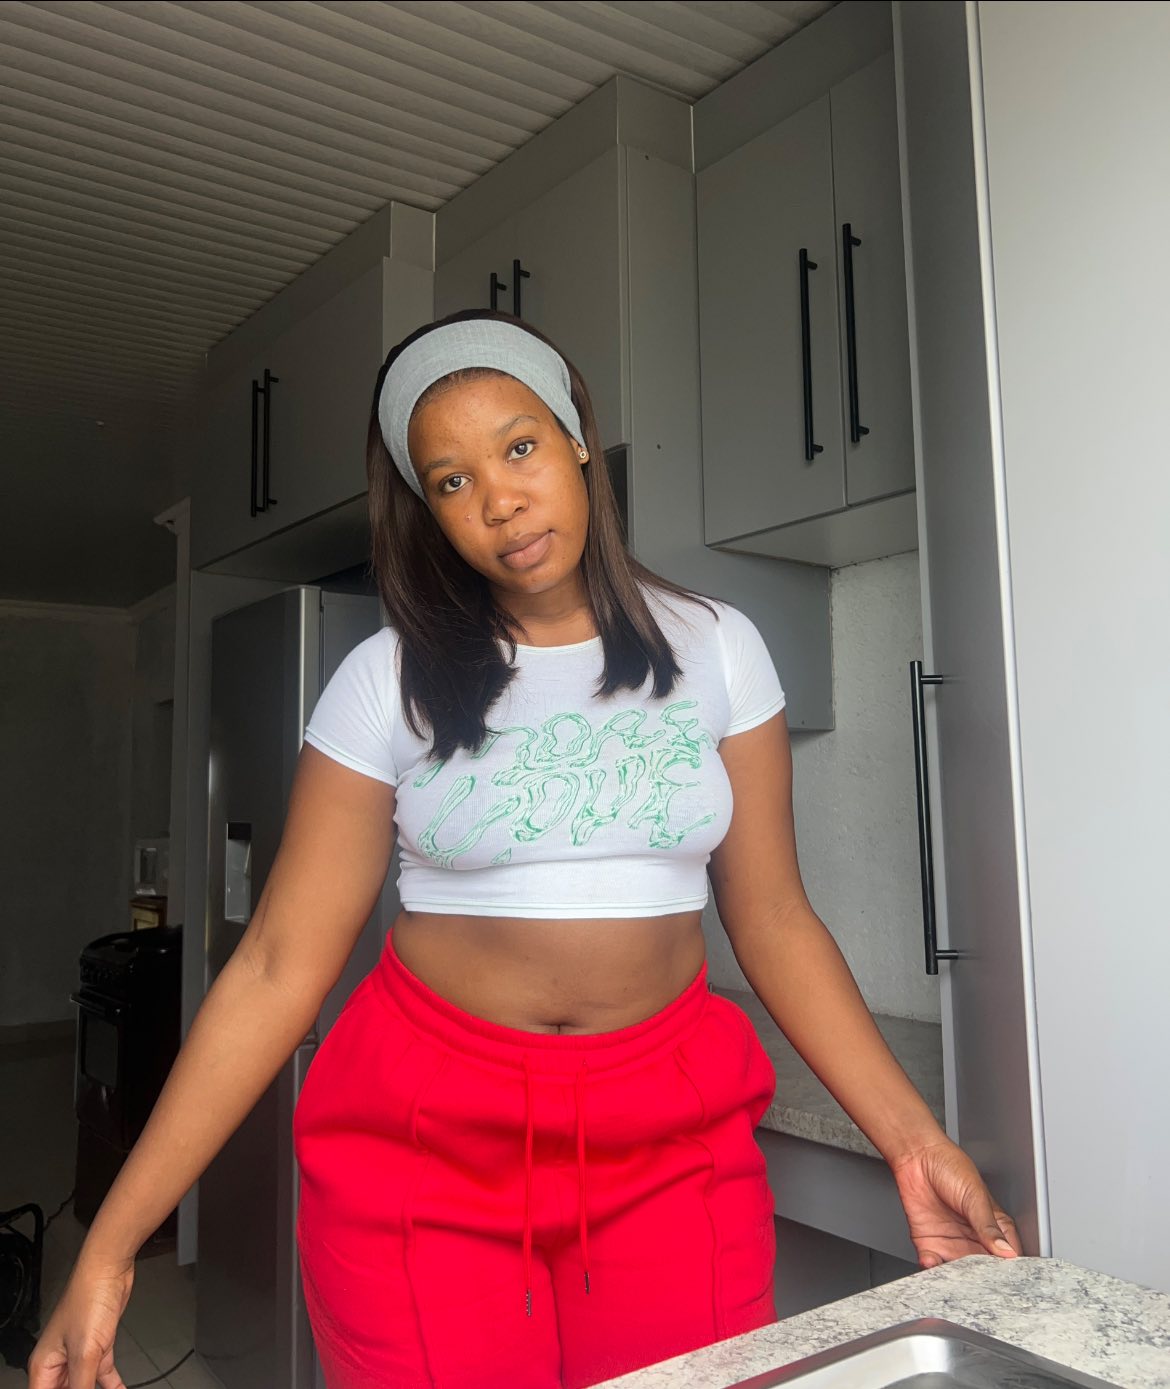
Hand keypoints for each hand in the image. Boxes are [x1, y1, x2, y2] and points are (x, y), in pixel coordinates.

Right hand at [27, 1255, 135, 1388]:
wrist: (110, 1268)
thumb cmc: (89, 1296)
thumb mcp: (85, 1353)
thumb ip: (81, 1386)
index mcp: (45, 1364)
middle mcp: (59, 1360)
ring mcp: (80, 1352)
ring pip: (84, 1385)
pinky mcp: (99, 1345)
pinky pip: (102, 1373)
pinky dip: (112, 1385)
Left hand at [889, 1136, 1022, 1268]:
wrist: (916, 1155)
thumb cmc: (950, 1165)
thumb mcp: (975, 1195)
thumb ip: (988, 1226)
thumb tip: (1006, 1251)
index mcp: (993, 1226)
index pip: (1007, 1256)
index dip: (1008, 1269)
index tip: (1006, 1280)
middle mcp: (974, 1238)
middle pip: (984, 1269)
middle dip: (981, 1279)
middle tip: (980, 1285)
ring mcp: (952, 1242)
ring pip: (959, 1271)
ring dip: (956, 1277)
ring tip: (955, 1279)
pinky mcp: (929, 1242)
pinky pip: (933, 1264)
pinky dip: (933, 1269)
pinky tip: (932, 1265)